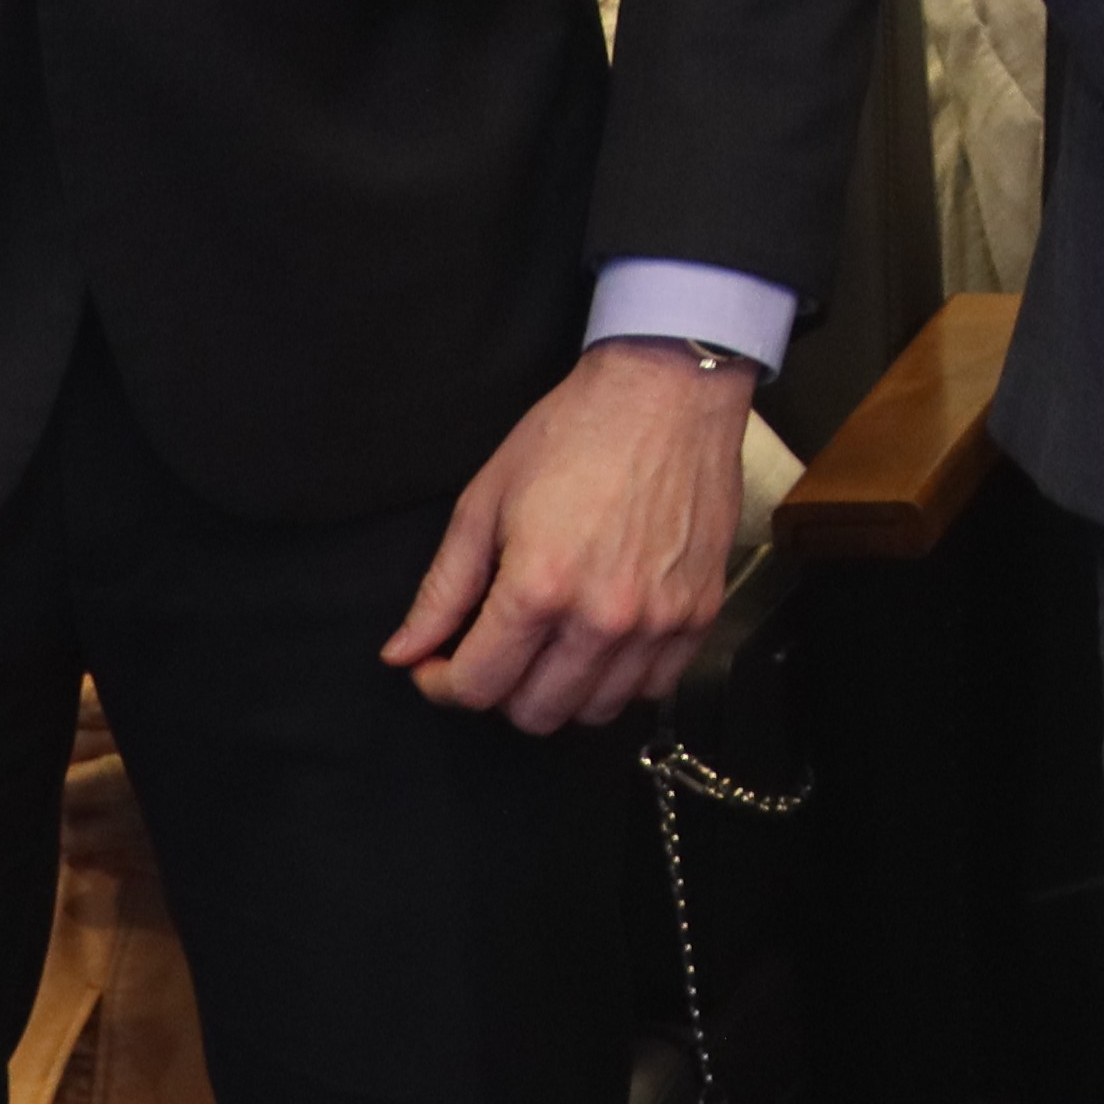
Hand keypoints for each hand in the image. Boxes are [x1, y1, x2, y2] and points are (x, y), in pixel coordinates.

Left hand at [382, 339, 751, 730]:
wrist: (669, 391)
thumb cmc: (577, 432)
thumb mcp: (485, 501)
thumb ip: (443, 589)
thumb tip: (404, 650)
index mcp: (539, 587)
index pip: (476, 686)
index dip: (441, 684)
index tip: (439, 664)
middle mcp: (602, 616)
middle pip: (534, 712)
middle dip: (498, 690)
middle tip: (494, 651)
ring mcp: (658, 619)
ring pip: (595, 710)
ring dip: (560, 691)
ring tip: (549, 648)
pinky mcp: (700, 611)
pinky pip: (655, 687)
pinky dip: (622, 680)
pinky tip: (603, 642)